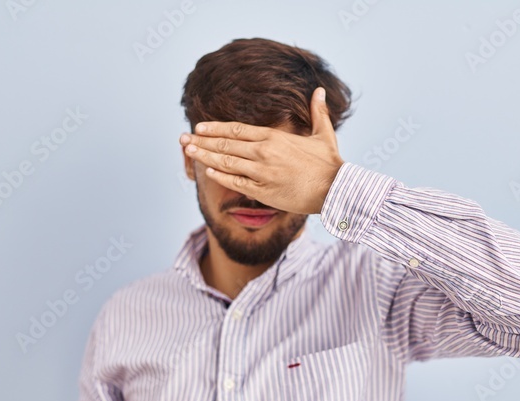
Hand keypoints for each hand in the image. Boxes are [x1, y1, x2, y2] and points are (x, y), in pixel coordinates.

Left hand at [179, 87, 344, 214]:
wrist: (336, 189)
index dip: (215, 128)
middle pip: (226, 144)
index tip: (199, 126)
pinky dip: (220, 175)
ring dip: (205, 155)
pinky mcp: (263, 191)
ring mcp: (261, 172)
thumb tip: (320, 91)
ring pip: (226, 162)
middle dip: (202, 140)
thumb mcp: (323, 134)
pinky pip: (235, 182)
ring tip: (188, 151)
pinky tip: (206, 170)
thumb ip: (317, 112)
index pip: (237, 130)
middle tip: (183, 138)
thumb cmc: (330, 164)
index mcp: (274, 137)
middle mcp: (264, 152)